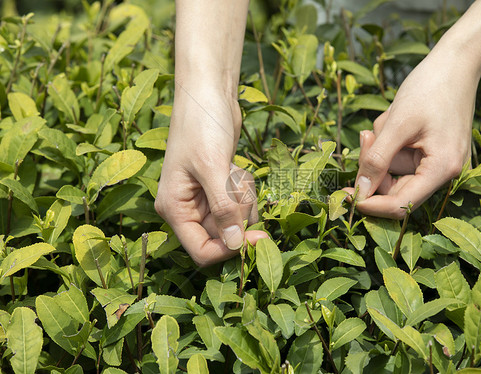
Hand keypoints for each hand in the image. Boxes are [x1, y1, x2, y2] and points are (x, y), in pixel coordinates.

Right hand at [155, 88, 267, 266]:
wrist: (209, 94)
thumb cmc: (202, 125)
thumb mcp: (213, 167)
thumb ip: (224, 208)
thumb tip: (236, 244)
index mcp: (175, 209)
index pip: (202, 251)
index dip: (230, 249)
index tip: (257, 237)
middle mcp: (188, 209)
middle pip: (225, 235)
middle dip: (239, 213)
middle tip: (238, 184)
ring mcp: (205, 198)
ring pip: (237, 220)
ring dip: (244, 198)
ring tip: (234, 170)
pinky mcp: (220, 188)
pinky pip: (241, 203)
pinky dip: (245, 188)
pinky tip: (235, 166)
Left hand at [344, 54, 476, 218]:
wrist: (456, 63)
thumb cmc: (429, 88)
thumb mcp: (396, 124)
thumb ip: (377, 159)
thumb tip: (360, 191)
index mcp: (442, 169)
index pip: (400, 205)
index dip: (370, 204)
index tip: (344, 196)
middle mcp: (444, 172)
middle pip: (395, 188)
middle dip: (375, 166)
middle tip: (366, 136)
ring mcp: (439, 163)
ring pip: (394, 171)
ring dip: (382, 150)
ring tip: (388, 120)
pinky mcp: (432, 153)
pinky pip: (401, 157)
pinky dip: (390, 143)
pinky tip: (394, 121)